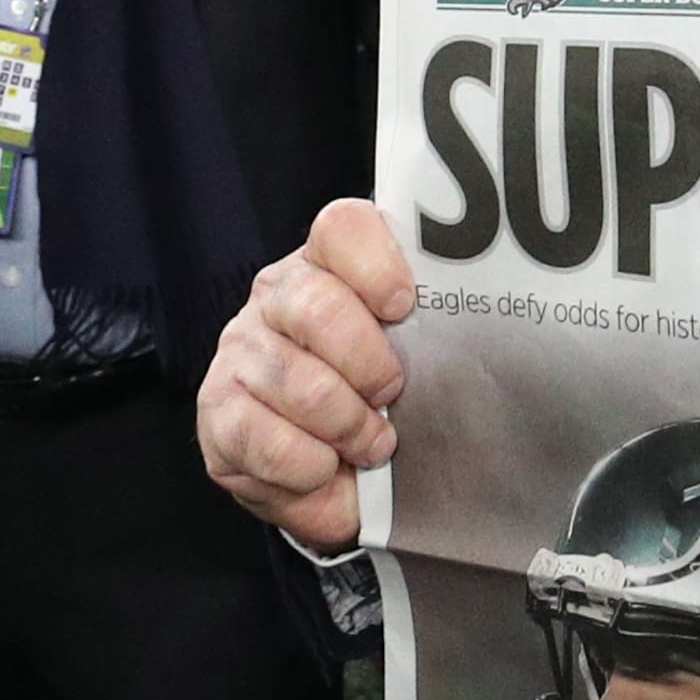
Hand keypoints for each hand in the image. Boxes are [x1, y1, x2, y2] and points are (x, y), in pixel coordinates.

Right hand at [197, 198, 415, 550]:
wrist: (331, 472)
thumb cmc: (383, 402)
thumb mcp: (416, 360)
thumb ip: (437, 334)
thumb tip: (481, 341)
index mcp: (332, 265)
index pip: (343, 228)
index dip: (376, 264)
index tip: (403, 306)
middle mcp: (278, 296)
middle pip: (318, 307)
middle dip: (370, 366)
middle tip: (393, 395)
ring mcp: (241, 351)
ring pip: (302, 384)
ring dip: (350, 429)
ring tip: (370, 445)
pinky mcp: (217, 411)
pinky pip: (268, 441)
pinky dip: (310, 468)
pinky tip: (324, 468)